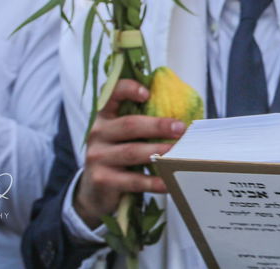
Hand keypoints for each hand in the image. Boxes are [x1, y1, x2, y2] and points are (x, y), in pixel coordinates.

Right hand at [73, 78, 186, 227]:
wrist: (97, 191)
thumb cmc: (121, 154)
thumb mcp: (126, 135)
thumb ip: (144, 122)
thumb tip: (183, 116)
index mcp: (106, 116)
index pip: (112, 94)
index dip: (128, 89)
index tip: (147, 92)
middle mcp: (98, 133)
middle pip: (129, 124)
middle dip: (157, 126)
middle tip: (180, 128)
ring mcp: (97, 157)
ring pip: (131, 152)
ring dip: (158, 152)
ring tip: (178, 154)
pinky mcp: (102, 180)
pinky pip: (132, 180)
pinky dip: (153, 181)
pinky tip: (168, 181)